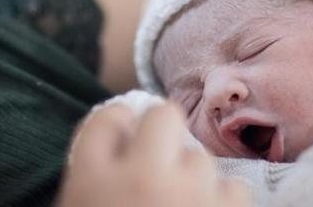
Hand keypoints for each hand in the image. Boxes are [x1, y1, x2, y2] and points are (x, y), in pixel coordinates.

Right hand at [58, 102, 252, 206]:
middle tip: (159, 158)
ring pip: (201, 157)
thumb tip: (124, 129)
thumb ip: (94, 169)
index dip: (119, 121)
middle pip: (164, 115)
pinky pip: (233, 187)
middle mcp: (140, 177)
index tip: (125, 130)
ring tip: (180, 204)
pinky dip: (220, 202)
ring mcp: (188, 195)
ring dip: (191, 177)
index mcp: (91, 180)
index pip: (107, 118)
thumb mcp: (79, 201)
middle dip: (163, 132)